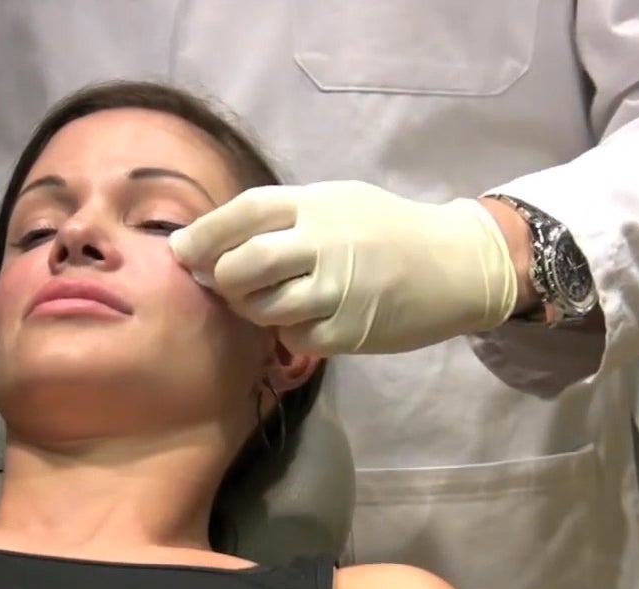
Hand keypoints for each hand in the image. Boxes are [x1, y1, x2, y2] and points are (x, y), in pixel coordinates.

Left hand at [168, 181, 518, 354]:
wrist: (456, 266)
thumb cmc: (387, 229)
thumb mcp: (337, 202)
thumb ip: (283, 217)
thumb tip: (212, 240)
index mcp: (317, 204)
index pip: (244, 213)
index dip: (205, 233)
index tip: (182, 249)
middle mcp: (324, 243)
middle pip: (243, 265)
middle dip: (221, 277)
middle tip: (223, 281)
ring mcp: (338, 290)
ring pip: (262, 306)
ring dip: (250, 307)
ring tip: (265, 298)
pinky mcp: (349, 331)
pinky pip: (292, 336)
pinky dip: (287, 329)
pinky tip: (303, 317)